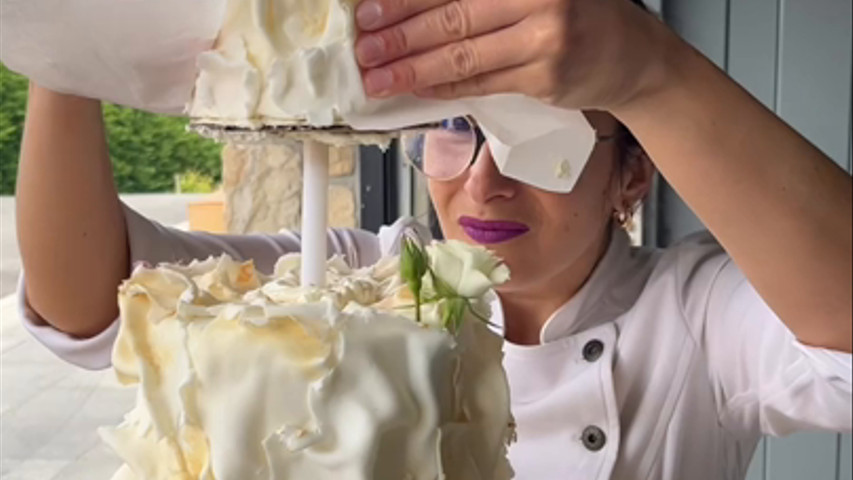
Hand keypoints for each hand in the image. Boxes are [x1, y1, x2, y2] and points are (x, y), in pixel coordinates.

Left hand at [354, 0, 676, 110]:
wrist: (632, 55)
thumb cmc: (579, 14)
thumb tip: (421, 9)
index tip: (369, 9)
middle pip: (453, 16)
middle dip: (400, 34)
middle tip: (365, 46)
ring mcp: (544, 39)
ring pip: (464, 55)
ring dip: (414, 69)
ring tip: (379, 77)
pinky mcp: (544, 78)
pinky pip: (482, 83)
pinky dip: (446, 88)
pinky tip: (418, 89)